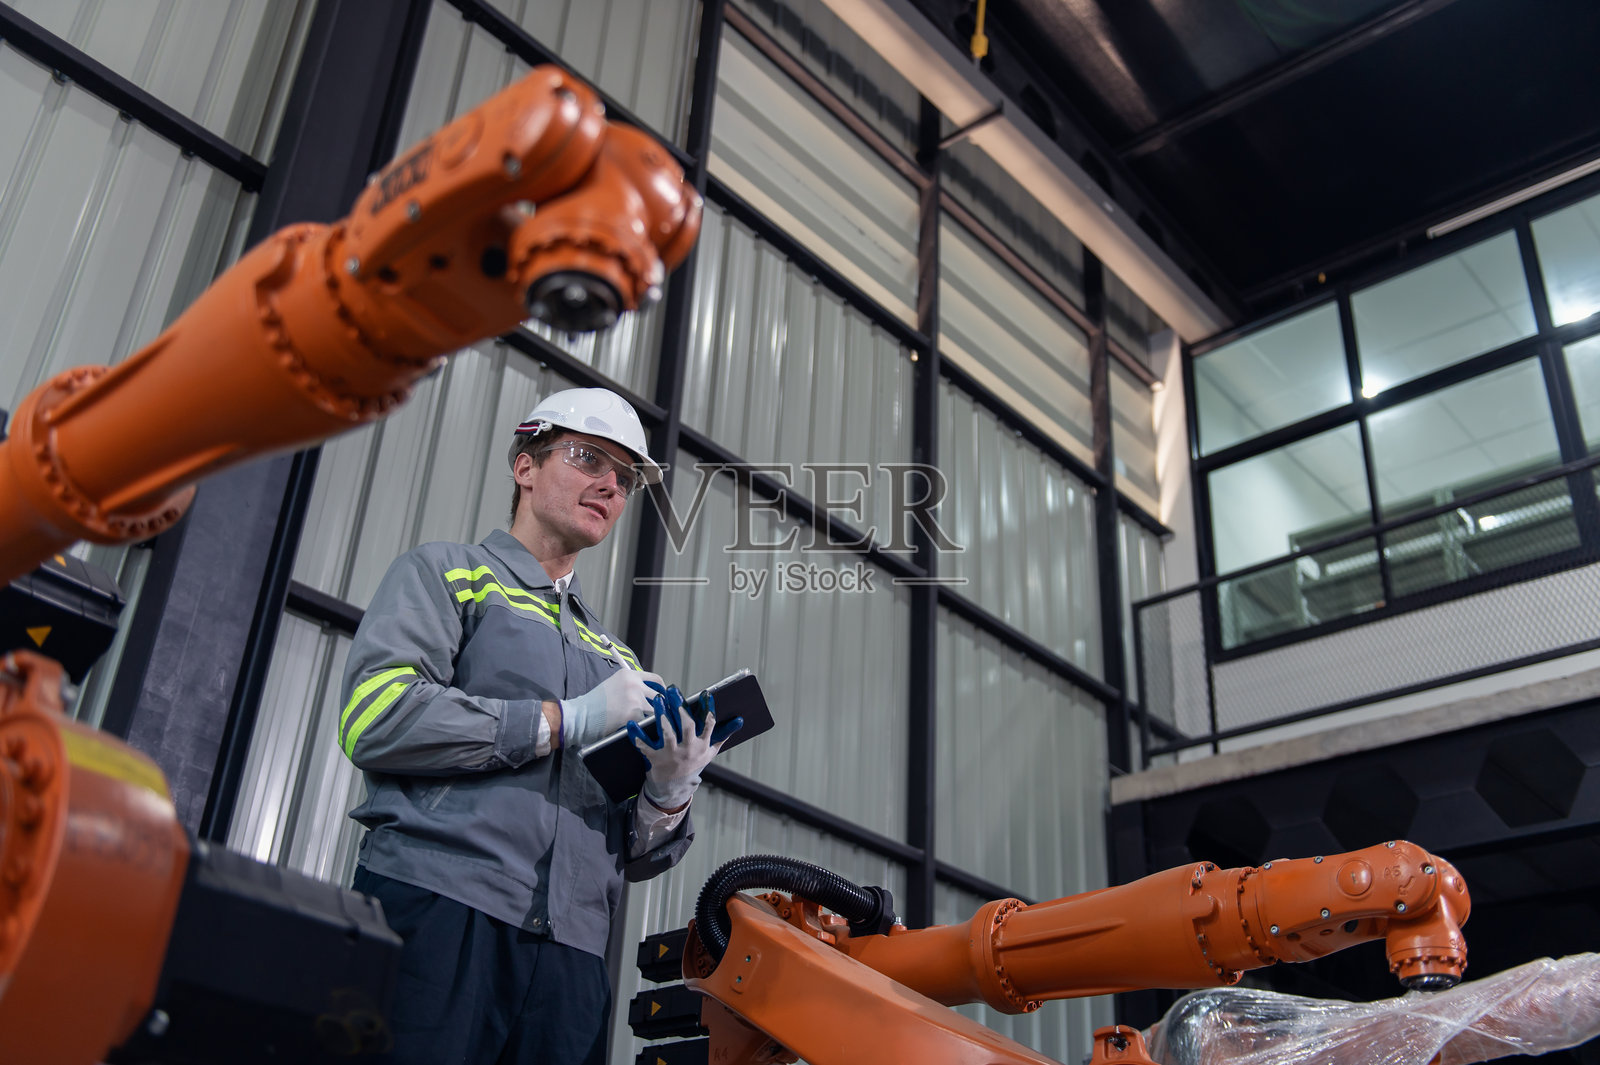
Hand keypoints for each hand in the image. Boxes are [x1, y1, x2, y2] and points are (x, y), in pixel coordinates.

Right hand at [558, 669, 664, 748]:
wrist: (581, 715)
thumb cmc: (594, 704)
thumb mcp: (613, 685)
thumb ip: (631, 686)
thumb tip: (648, 694)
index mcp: (629, 675)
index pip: (656, 679)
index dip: (662, 690)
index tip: (663, 698)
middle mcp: (634, 684)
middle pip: (660, 695)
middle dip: (661, 706)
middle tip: (660, 715)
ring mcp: (635, 698)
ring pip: (656, 710)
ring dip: (654, 717)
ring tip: (650, 724)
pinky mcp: (634, 714)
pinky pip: (647, 721)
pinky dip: (644, 726)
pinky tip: (639, 729)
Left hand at [628, 685, 742, 810]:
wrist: (674, 788)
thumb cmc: (692, 764)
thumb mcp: (710, 752)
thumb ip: (723, 735)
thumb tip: (740, 720)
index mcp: (702, 746)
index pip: (709, 725)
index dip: (708, 709)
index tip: (706, 694)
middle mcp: (688, 750)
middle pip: (687, 726)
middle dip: (680, 708)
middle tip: (672, 690)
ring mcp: (672, 755)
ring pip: (668, 733)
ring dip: (662, 716)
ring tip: (658, 699)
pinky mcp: (656, 760)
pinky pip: (645, 746)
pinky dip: (637, 736)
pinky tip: (631, 724)